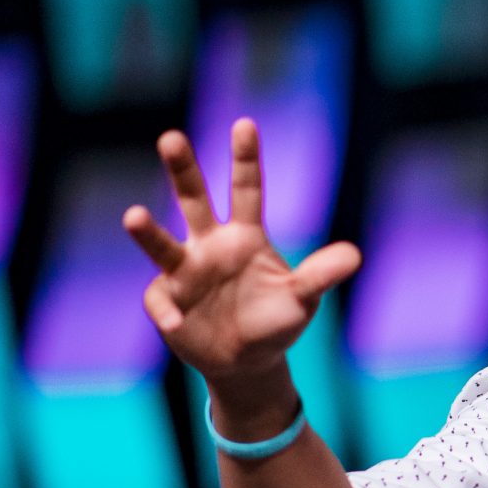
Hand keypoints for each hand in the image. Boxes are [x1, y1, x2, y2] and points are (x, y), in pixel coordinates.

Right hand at [124, 118, 359, 395]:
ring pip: (162, 245)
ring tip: (133, 215)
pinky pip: (161, 301)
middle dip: (183, 170)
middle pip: (193, 200)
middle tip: (171, 137)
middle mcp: (210, 245)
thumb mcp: (303, 299)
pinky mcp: (168, 300)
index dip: (245, 159)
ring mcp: (185, 271)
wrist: (246, 362)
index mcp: (246, 236)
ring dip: (148, 231)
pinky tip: (176, 322)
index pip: (247, 190)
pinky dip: (167, 311)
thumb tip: (355, 255)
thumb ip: (321, 276)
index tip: (245, 124)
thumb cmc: (276, 321)